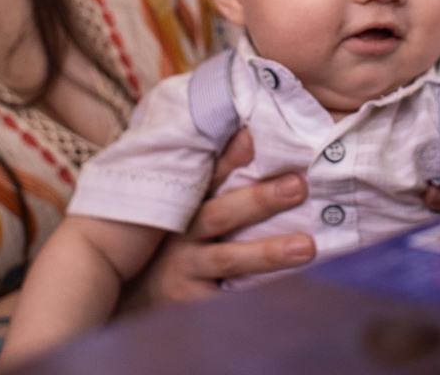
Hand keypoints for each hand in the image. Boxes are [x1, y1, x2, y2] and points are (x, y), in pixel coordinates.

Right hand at [120, 129, 314, 307]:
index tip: (253, 136)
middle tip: (298, 185)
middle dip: (259, 199)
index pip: (209, 175)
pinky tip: (288, 293)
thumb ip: (215, 177)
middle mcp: (181, 234)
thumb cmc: (171, 242)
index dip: (230, 156)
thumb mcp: (185, 208)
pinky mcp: (190, 304)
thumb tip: (252, 134)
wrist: (132, 296)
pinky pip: (225, 301)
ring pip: (228, 260)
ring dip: (268, 252)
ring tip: (307, 247)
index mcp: (184, 204)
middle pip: (220, 214)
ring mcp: (185, 270)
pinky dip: (254, 297)